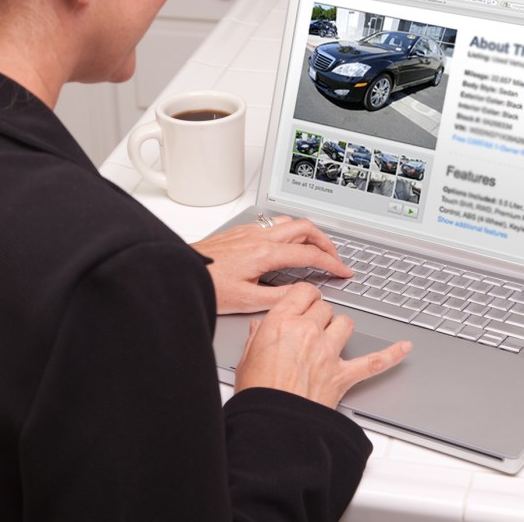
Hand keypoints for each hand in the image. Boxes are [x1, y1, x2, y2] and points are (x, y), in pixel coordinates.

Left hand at [191, 216, 352, 314]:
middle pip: (305, 227)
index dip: (332, 263)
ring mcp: (249, 231)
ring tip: (314, 249)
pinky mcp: (240, 232)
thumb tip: (303, 294)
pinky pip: (273, 224)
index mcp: (265, 253)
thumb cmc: (207, 286)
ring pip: (289, 221)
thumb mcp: (246, 301)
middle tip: (334, 257)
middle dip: (326, 241)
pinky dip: (289, 232)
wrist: (179, 272)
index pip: (310, 253)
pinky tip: (285, 246)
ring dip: (307, 233)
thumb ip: (280, 298)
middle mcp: (259, 237)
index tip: (344, 271)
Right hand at [233, 283, 411, 408]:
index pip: (304, 292)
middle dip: (319, 315)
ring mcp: (328, 353)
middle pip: (325, 308)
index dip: (305, 297)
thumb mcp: (246, 358)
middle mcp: (308, 332)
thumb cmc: (257, 393)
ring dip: (340, 328)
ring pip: (345, 324)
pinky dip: (391, 355)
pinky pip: (374, 361)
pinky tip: (403, 348)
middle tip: (311, 327)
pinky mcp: (343, 375)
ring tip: (333, 336)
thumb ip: (257, 338)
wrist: (272, 424)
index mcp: (282, 322)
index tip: (304, 302)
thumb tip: (260, 328)